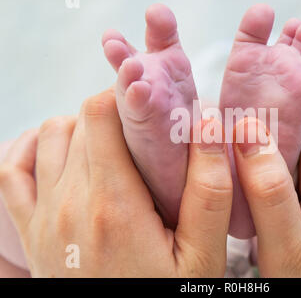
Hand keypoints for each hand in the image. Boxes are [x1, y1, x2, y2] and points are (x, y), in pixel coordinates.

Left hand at [0, 89, 232, 276]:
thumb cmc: (167, 296)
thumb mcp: (203, 256)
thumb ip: (210, 191)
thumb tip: (210, 129)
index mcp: (113, 204)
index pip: (101, 113)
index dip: (125, 93)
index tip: (150, 97)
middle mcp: (69, 203)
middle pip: (80, 121)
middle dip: (115, 111)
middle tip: (145, 124)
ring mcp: (44, 217)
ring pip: (51, 136)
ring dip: (82, 126)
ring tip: (116, 139)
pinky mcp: (32, 231)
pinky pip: (13, 171)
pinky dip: (32, 146)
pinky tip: (57, 144)